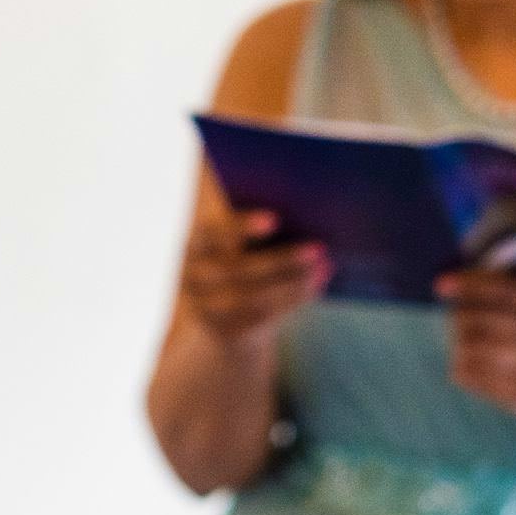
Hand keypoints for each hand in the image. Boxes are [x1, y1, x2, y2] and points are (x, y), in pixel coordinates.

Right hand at [180, 208, 328, 345]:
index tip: (276, 219)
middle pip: (238, 269)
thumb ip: (260, 216)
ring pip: (254, 295)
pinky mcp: (224, 332)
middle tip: (319, 246)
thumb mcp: (244, 238)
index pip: (213, 232)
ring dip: (293, 279)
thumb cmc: (245, 259)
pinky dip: (294, 298)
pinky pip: (263, 317)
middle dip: (282, 258)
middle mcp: (191, 275)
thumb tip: (302, 183)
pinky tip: (316, 283)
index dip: (243, 225)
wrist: (227, 320)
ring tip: (324, 264)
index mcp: (194, 242)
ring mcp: (205, 307)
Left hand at [435, 268, 515, 436]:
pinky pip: (474, 378)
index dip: (467, 284)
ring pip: (471, 351)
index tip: (439, 286)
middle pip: (478, 320)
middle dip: (458, 320)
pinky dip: (461, 370)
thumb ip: (488, 287)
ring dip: (458, 346)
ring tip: (462, 347)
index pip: (500, 289)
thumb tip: (441, 285)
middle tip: (458, 324)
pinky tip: (467, 368)